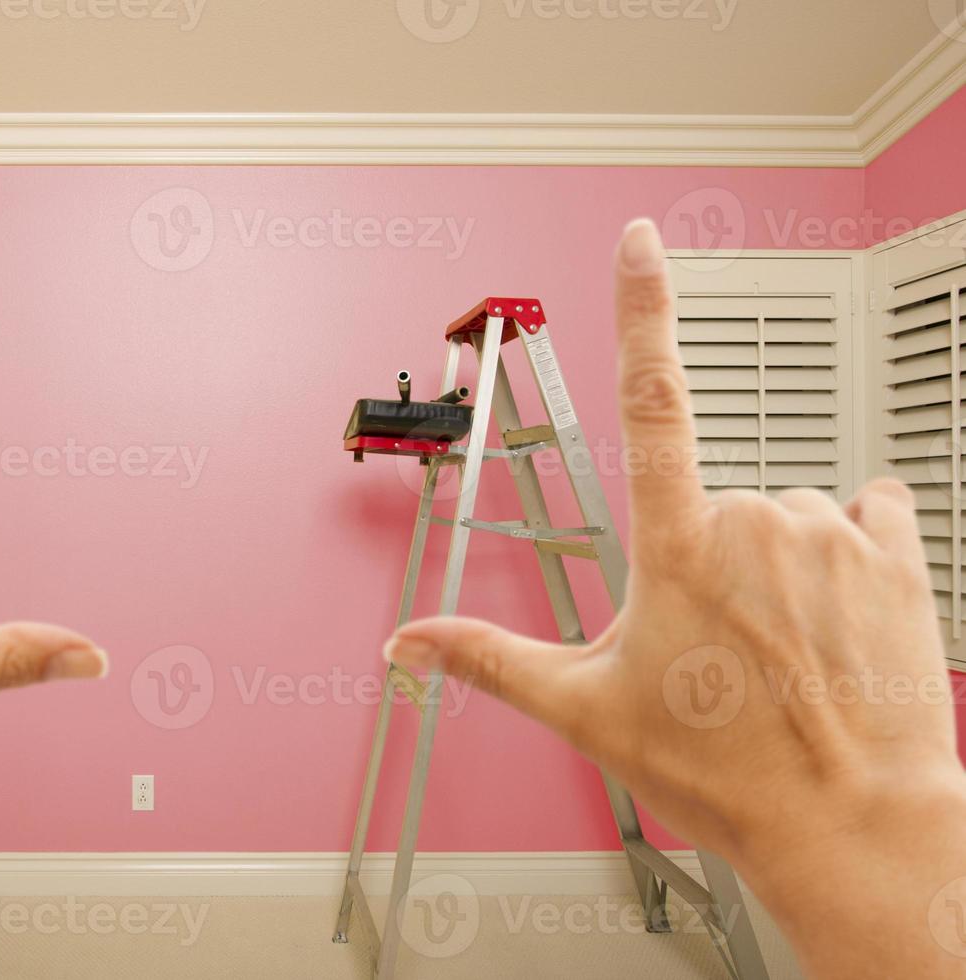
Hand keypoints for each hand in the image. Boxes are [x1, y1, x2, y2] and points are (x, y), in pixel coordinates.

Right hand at [386, 220, 965, 976]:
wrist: (853, 826)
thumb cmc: (726, 774)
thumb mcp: (586, 712)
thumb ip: (488, 659)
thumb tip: (406, 645)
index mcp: (676, 546)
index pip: (649, 396)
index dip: (641, 308)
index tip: (641, 241)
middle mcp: (756, 520)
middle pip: (711, 498)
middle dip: (705, 557)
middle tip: (714, 647)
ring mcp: (832, 533)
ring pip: (782, 512)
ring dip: (774, 563)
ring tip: (777, 649)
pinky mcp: (898, 555)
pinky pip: (868, 508)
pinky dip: (851, 544)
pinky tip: (837, 610)